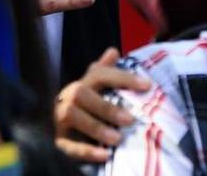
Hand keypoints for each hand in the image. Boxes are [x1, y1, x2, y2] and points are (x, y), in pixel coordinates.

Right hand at [54, 48, 151, 162]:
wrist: (65, 129)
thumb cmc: (88, 106)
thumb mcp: (96, 89)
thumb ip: (106, 71)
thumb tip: (113, 51)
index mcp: (82, 83)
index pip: (100, 74)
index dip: (123, 77)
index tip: (147, 85)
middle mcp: (68, 97)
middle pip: (82, 94)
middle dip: (107, 107)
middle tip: (130, 120)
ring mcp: (60, 118)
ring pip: (73, 117)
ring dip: (96, 127)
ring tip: (117, 139)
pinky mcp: (59, 140)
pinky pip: (69, 146)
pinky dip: (86, 151)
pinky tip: (104, 155)